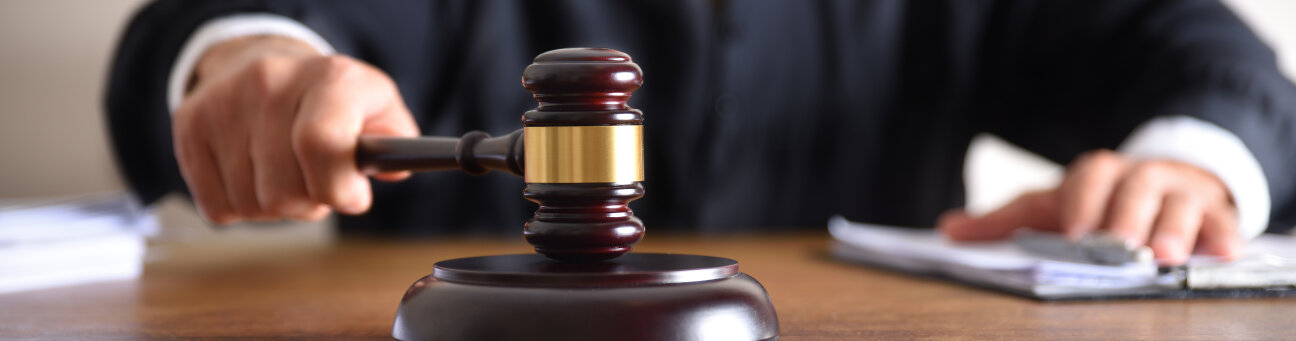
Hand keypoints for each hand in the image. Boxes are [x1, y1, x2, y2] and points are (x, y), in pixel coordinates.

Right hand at [173, 36, 418, 223]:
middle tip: (316, 182)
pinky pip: (218, 207)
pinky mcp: (189, 127)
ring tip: (284, 173)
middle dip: (310, 202)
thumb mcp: (377, 108)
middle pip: (286, 190)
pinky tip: (253, 175)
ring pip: (253, 204)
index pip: (322, 145)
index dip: (339, 189)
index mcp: (328, 78)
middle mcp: (270, 82)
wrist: (261, 62)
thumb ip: (396, 143)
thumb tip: (391, 170)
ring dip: (275, 206)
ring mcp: (223, 103)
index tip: (352, 196)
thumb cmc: (331, 99)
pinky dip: (240, 206)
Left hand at [938, 150, 1240, 264]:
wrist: (1162, 182)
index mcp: (1098, 174)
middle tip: (1118, 246)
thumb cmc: (1098, 203)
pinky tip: (1222, 251)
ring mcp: (1180, 193)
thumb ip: (1004, 220)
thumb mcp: (1052, 207)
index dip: (1083, 200)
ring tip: (1165, 256)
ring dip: (1173, 228)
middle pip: (1138, 188)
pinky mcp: (1213, 213)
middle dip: (1127, 216)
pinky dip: (1223, 234)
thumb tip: (948, 231)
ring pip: (1180, 203)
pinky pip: (1221, 221)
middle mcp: (1140, 177)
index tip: (1075, 231)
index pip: (1090, 176)